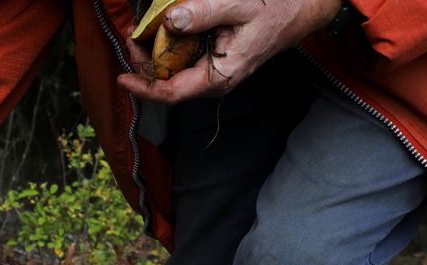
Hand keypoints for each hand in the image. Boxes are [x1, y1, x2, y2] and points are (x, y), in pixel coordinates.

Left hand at [118, 0, 340, 102]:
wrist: (304, 8)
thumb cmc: (277, 9)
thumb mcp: (239, 6)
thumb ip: (204, 12)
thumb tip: (171, 21)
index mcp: (217, 77)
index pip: (170, 93)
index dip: (142, 86)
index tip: (122, 76)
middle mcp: (212, 80)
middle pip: (167, 80)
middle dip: (144, 62)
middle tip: (132, 35)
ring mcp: (213, 70)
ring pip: (174, 67)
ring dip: (155, 51)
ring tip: (142, 30)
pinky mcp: (214, 57)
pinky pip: (185, 55)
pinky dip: (171, 42)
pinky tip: (165, 26)